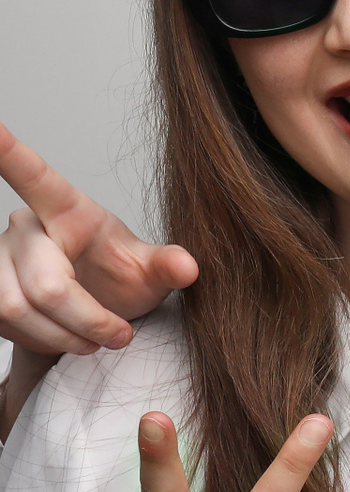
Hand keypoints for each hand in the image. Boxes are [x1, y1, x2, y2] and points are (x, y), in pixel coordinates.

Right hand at [0, 121, 198, 355]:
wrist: (98, 312)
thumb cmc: (119, 278)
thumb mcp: (149, 271)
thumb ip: (167, 266)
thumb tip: (189, 267)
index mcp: (65, 208)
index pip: (34, 175)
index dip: (8, 150)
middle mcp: (24, 227)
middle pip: (45, 283)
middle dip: (86, 320)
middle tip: (119, 335)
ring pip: (16, 308)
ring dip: (62, 336)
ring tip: (93, 341)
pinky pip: (5, 324)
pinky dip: (43, 342)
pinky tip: (64, 338)